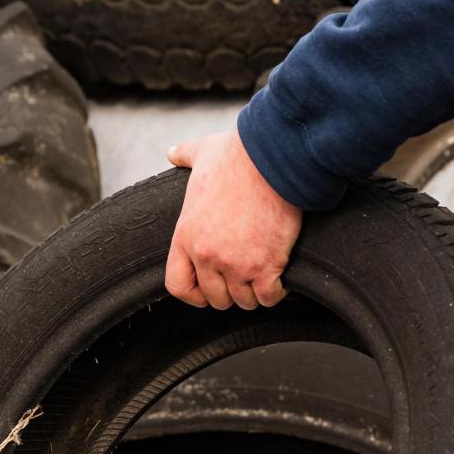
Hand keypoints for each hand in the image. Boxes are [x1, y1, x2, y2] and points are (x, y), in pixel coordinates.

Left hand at [165, 131, 302, 309]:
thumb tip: (172, 152)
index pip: (178, 285)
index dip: (194, 294)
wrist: (272, 159)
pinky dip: (277, 291)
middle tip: (244, 277)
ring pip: (244, 301)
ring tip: (263, 275)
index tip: (207, 290)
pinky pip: (269, 297)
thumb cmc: (239, 156)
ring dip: (254, 292)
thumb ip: (183, 156)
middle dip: (230, 291)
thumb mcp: (201, 153)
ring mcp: (236, 264)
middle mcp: (207, 255)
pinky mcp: (266, 266)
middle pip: (216, 298)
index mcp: (186, 235)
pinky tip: (280, 277)